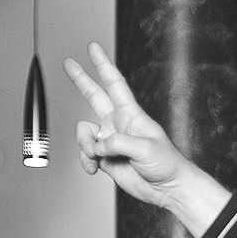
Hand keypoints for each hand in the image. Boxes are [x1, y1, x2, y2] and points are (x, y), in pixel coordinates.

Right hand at [62, 42, 229, 235]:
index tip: (94, 48)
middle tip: (69, 64)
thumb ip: (118, 142)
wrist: (167, 189)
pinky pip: (85, 154)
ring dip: (86, 145)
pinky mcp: (106, 158)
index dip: (103, 65)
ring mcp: (111, 141)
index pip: (114, 83)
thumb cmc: (167, 164)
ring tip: (99, 156)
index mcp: (131, 115)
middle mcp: (118, 124)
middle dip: (81, 79)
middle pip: (94, 96)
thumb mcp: (145, 147)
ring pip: (84, 133)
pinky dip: (86, 161)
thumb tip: (99, 144)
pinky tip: (95, 168)